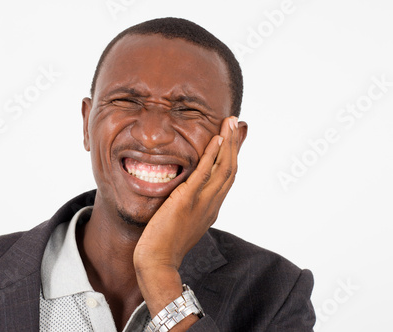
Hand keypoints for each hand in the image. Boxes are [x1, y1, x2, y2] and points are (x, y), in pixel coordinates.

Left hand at [134, 116, 242, 320]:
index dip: (233, 156)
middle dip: (236, 144)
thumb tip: (185, 195)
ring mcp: (202, 202)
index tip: (235, 139)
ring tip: (232, 122)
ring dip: (229, 143)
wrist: (157, 262)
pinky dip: (212, 154)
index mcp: (211, 208)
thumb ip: (188, 206)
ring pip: (224, 168)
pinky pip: (204, 173)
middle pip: (231, 169)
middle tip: (238, 123)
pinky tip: (216, 138)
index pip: (227, 177)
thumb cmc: (164, 244)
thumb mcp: (182, 222)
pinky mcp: (187, 200)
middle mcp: (212, 203)